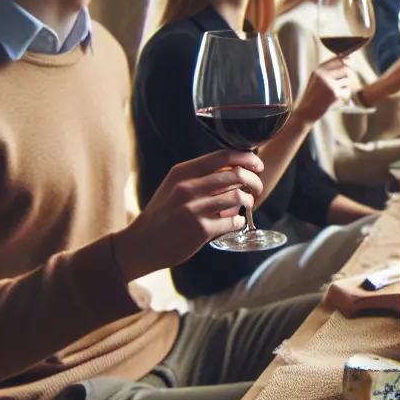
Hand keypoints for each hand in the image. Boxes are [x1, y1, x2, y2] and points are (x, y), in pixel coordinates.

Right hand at [114, 150, 263, 281]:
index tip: (257, 164)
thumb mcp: (173, 186)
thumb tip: (233, 167)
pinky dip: (239, 222)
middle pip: (236, 175)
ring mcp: (194, 209)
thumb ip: (199, 176)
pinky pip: (234, 221)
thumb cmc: (163, 214)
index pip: (223, 156)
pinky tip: (234, 223)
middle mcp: (187, 188)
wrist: (141, 244)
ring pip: (239, 197)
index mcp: (182, 172)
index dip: (246, 158)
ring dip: (249, 201)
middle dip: (254, 181)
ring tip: (247, 206)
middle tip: (257, 189)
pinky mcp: (201, 230)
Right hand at [292, 59, 352, 124]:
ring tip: (333, 91)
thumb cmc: (313, 95)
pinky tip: (333, 98)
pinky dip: (343, 95)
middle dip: (346, 74)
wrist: (307, 111)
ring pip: (346, 79)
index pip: (337, 59)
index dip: (345, 60)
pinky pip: (346, 90)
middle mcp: (323, 75)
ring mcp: (329, 84)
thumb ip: (327, 69)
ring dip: (344, 85)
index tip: (348, 62)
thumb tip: (344, 57)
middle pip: (345, 68)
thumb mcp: (316, 79)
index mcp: (318, 70)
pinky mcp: (334, 94)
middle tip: (340, 81)